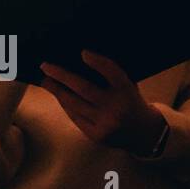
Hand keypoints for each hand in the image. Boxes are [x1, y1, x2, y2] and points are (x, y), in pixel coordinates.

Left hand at [38, 50, 166, 155]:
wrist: (143, 134)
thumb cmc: (130, 102)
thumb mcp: (128, 86)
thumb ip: (111, 75)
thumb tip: (81, 59)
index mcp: (127, 91)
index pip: (112, 72)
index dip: (98, 62)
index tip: (83, 52)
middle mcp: (116, 107)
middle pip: (84, 88)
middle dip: (61, 76)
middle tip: (46, 66)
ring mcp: (105, 123)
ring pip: (74, 104)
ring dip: (57, 91)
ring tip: (45, 80)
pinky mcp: (96, 135)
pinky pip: (75, 117)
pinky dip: (65, 105)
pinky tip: (58, 95)